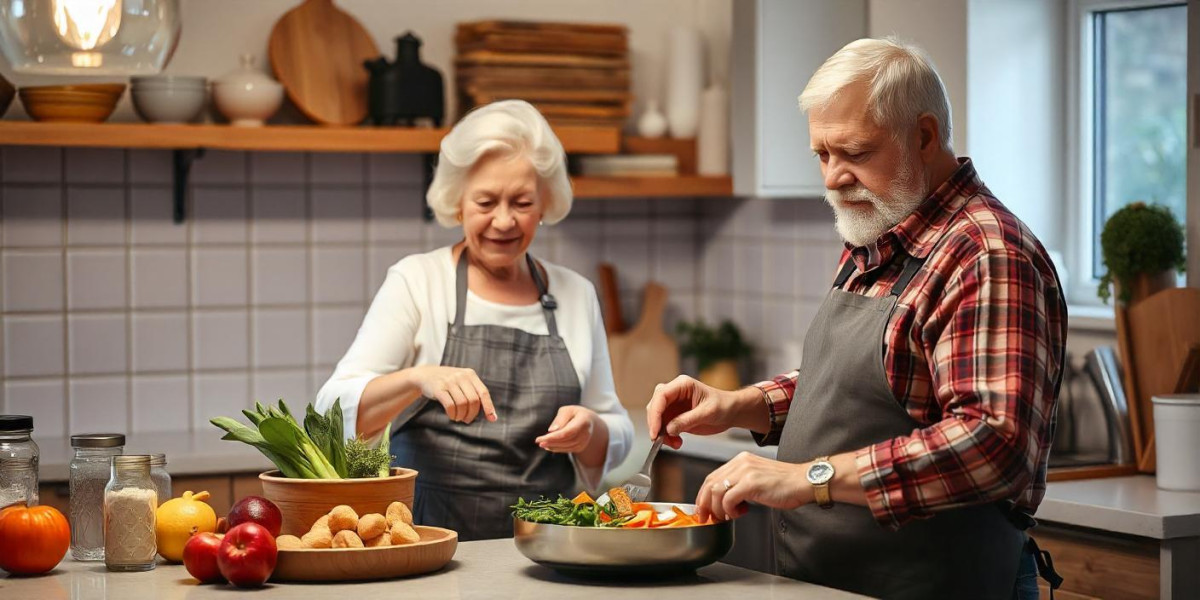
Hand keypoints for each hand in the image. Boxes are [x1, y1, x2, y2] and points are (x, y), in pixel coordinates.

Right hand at [405, 365, 495, 423]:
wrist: (425, 375)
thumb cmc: (449, 382)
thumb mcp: (463, 381)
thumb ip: (475, 393)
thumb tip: (492, 415)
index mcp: (470, 374)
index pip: (483, 392)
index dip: (489, 407)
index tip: (492, 419)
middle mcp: (461, 376)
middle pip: (473, 400)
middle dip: (472, 414)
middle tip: (467, 420)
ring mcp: (449, 381)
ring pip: (462, 404)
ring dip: (462, 415)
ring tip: (458, 418)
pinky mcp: (438, 388)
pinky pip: (450, 405)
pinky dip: (453, 414)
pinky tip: (452, 416)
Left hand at [535, 405, 596, 453]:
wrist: (588, 421)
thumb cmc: (574, 413)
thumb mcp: (567, 410)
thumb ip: (560, 419)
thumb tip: (551, 430)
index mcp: (584, 421)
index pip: (568, 432)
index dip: (554, 436)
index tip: (540, 438)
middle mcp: (586, 433)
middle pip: (567, 440)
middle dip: (551, 442)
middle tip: (539, 441)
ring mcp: (584, 442)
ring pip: (567, 447)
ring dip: (553, 446)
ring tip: (542, 443)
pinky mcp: (581, 447)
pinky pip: (568, 449)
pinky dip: (557, 448)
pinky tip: (549, 446)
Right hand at [646, 375, 763, 449]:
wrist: (731, 413)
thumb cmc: (723, 406)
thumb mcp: (707, 413)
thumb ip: (687, 420)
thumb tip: (668, 429)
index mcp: (682, 385)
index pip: (661, 395)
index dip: (655, 413)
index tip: (656, 430)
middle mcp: (675, 393)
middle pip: (655, 406)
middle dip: (656, 424)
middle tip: (659, 439)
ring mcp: (674, 405)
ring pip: (657, 418)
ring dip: (661, 433)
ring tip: (675, 444)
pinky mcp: (675, 416)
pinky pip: (664, 427)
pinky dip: (667, 437)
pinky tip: (677, 442)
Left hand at [694, 452, 810, 521]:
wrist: (805, 481)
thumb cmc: (786, 485)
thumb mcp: (757, 479)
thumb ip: (741, 484)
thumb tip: (724, 502)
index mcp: (741, 460)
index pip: (712, 477)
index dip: (704, 495)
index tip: (703, 509)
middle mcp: (741, 462)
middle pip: (710, 483)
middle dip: (705, 504)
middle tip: (708, 518)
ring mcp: (745, 471)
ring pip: (716, 492)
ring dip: (718, 509)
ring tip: (728, 516)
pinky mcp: (751, 482)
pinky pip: (728, 499)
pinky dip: (730, 510)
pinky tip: (740, 513)